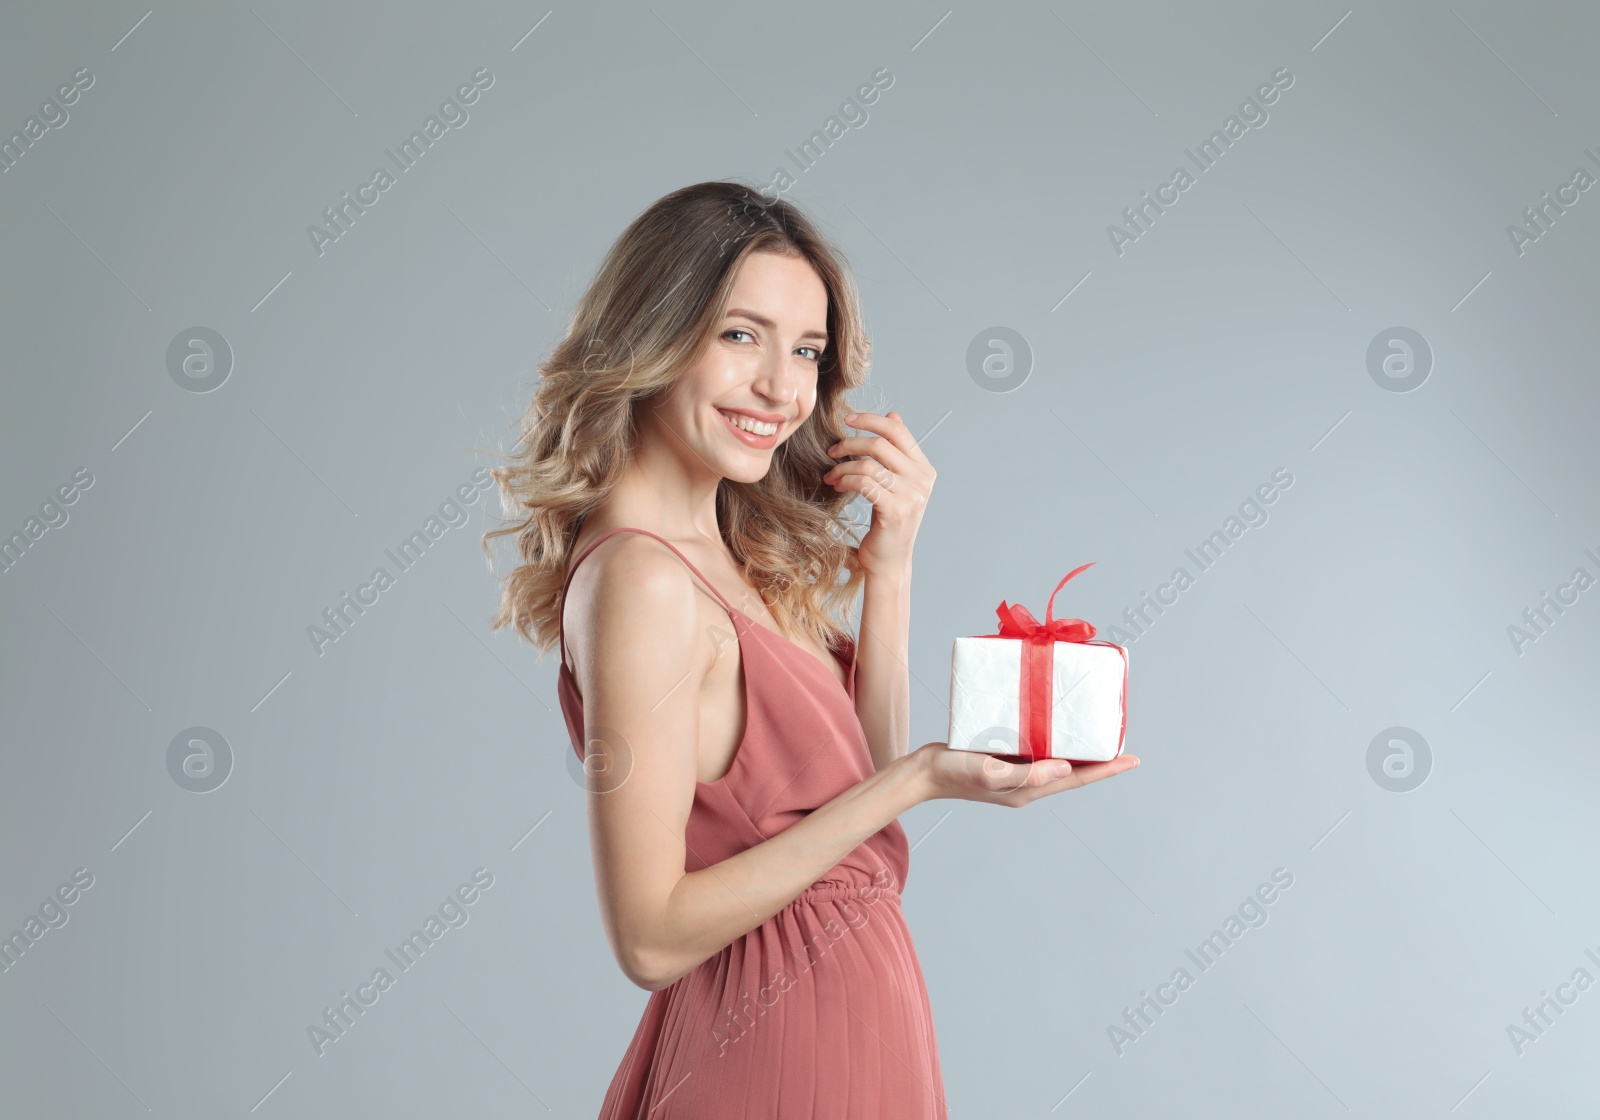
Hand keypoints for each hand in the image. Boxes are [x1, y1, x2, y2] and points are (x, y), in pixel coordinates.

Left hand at [822, 410, 934, 577]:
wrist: (889, 561)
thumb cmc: (887, 523)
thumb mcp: (894, 484)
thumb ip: (895, 453)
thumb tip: (893, 414)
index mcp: (924, 469)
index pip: (899, 431)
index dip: (871, 420)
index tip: (848, 419)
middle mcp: (922, 480)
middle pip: (881, 443)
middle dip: (850, 442)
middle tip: (832, 451)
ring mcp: (911, 496)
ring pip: (869, 464)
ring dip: (843, 466)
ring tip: (831, 475)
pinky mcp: (895, 510)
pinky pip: (864, 483)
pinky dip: (845, 480)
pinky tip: (837, 485)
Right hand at [908, 741, 1139, 807]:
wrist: (923, 772)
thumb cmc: (953, 772)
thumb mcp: (990, 772)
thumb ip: (1026, 773)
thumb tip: (1065, 768)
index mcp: (1029, 789)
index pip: (1077, 779)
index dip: (1107, 769)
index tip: (1133, 759)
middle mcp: (1028, 783)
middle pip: (1073, 772)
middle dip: (1099, 761)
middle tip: (1121, 743)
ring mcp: (1017, 773)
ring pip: (1057, 761)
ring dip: (1078, 751)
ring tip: (1095, 734)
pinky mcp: (1005, 760)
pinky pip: (1037, 751)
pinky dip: (1053, 740)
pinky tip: (1055, 727)